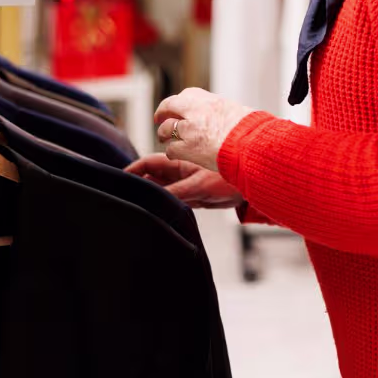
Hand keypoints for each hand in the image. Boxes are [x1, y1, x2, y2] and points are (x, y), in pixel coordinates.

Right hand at [125, 155, 244, 209]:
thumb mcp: (200, 185)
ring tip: (139, 207)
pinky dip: (168, 207)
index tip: (121, 179)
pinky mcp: (196, 197)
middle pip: (153, 178)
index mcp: (180, 163)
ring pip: (163, 191)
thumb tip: (156, 199)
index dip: (134, 170)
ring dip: (154, 198)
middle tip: (126, 197)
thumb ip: (177, 192)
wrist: (256, 185)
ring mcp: (188, 184)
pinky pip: (176, 202)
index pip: (149, 164)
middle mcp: (181, 173)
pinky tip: (161, 214)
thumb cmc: (231, 178)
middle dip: (140, 186)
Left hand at [154, 87, 253, 172]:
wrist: (253, 147)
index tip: (177, 107)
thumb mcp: (237, 112)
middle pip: (170, 105)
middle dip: (162, 111)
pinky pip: (170, 149)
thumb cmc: (251, 133)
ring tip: (164, 139)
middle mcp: (197, 111)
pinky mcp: (187, 148)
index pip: (188, 94)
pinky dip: (172, 152)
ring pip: (166, 128)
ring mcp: (190, 129)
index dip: (180, 102)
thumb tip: (220, 115)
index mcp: (211, 101)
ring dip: (164, 134)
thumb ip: (221, 111)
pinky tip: (176, 154)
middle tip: (159, 118)